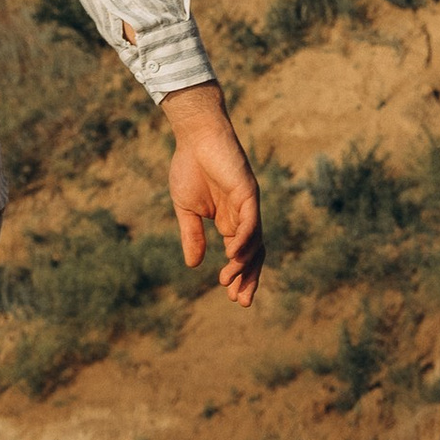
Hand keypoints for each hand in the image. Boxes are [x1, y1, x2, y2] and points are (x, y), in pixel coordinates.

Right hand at [160, 83, 263, 303]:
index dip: (239, 276)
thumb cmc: (189, 168)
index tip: (231, 298)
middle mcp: (242, 216)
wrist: (194, 138)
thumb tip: (194, 265)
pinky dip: (244, 239)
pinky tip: (234, 255)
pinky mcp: (248, 191)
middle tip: (240, 301)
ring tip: (229, 281)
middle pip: (253, 253)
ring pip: (254, 241)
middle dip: (248, 278)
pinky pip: (250, 220)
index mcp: (228, 221)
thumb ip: (192, 236)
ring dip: (243, 263)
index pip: (241, 255)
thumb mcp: (186, 210)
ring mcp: (247, 204)